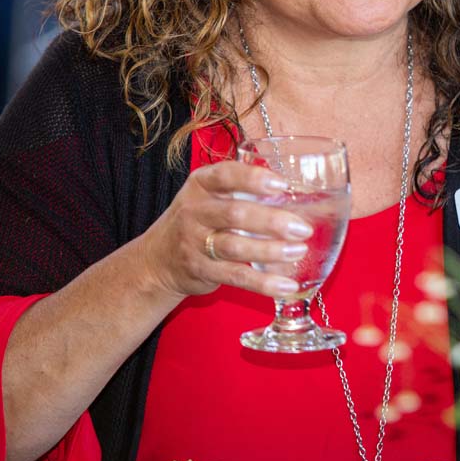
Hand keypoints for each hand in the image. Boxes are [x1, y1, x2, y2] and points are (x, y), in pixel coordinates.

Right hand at [136, 162, 311, 300]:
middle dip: (271, 221)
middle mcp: (194, 210)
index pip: (225, 175)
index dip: (254, 179)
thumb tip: (294, 191)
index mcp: (201, 185)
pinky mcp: (200, 270)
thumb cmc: (197, 220)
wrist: (157, 259)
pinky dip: (263, 283)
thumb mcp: (209, 195)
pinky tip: (286, 286)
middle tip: (302, 228)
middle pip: (234, 214)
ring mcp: (193, 242)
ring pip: (235, 247)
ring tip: (298, 251)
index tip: (282, 184)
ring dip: (270, 251)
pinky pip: (235, 276)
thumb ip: (241, 188)